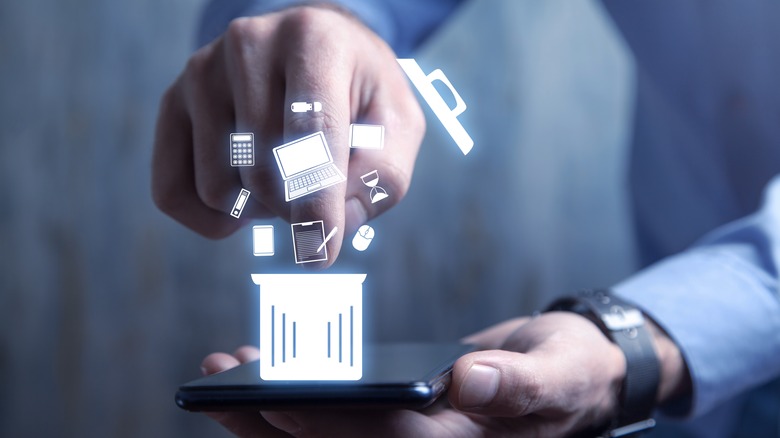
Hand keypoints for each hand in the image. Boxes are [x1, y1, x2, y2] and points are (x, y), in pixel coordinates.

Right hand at [152, 5, 424, 266]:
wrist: (314, 47)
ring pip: (219, 189)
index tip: (321, 252)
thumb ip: (381, 178)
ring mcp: (201, 72)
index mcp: (314, 40)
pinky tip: (244, 200)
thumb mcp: (397, 125)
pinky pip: (173, 192)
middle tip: (317, 193)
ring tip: (284, 177)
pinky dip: (212, 219)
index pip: (310, 132)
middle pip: (262, 172)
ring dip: (258, 209)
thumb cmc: (359, 90)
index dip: (317, 202)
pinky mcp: (173, 102)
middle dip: (295, 208)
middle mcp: (248, 45)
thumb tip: (334, 228)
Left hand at [201, 313, 631, 436]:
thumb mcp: (560, 372)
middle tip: (214, 383)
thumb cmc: (572, 372)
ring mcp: (412, 433)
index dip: (324, 426)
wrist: (574, 370)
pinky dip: (303, 393)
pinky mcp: (403, 414)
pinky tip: (270, 365)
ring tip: (225, 368)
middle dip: (271, 421)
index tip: (270, 400)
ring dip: (272, 409)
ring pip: (330, 435)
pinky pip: (344, 412)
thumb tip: (468, 381)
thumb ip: (520, 383)